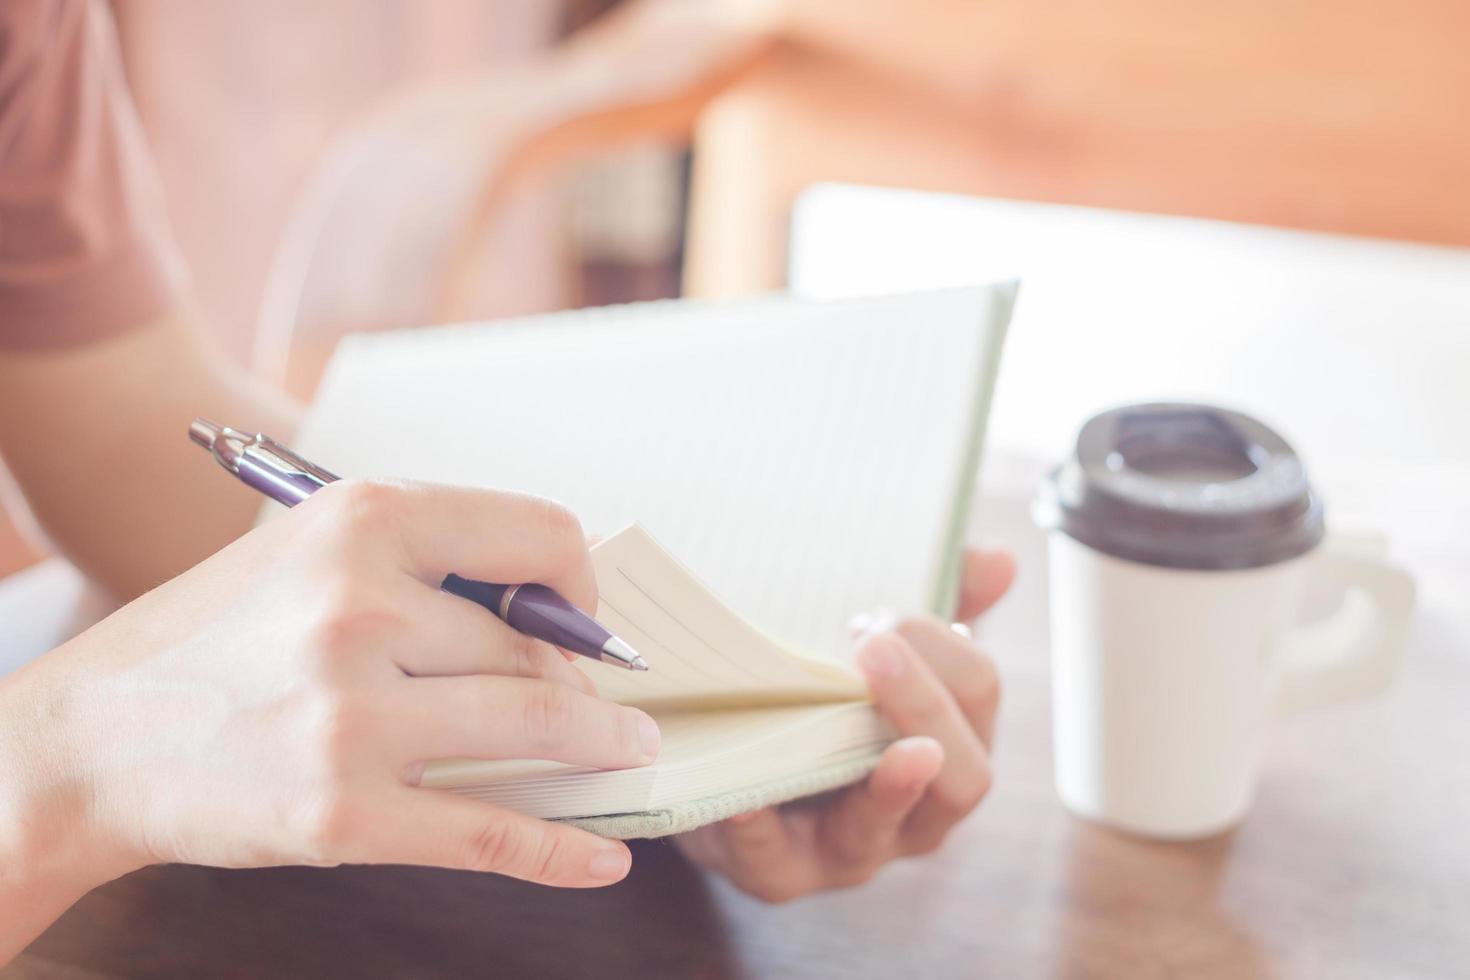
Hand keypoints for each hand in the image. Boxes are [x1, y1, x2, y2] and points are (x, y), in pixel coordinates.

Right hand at [0, 480, 660, 952]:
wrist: (87, 744)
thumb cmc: (210, 638)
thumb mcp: (306, 552)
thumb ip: (422, 560)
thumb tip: (549, 607)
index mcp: (360, 523)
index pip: (539, 535)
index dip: (578, 584)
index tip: (581, 618)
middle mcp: (360, 609)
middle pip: (537, 648)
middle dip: (581, 682)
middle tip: (602, 707)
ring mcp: (352, 717)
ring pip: (536, 728)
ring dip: (603, 747)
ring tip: (629, 754)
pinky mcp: (344, 814)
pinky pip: (493, 834)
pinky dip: (563, 851)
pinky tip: (603, 857)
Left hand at [674, 547, 1014, 901]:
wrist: (724, 772)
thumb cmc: (822, 708)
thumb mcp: (879, 655)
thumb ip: (937, 609)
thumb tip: (999, 560)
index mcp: (949, 751)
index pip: (978, 697)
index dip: (943, 652)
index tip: (885, 613)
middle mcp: (915, 814)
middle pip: (962, 777)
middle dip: (925, 708)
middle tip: (877, 645)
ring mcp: (848, 852)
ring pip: (881, 829)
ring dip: (884, 785)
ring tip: (882, 746)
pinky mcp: (774, 873)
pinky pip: (771, 860)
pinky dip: (759, 829)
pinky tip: (746, 799)